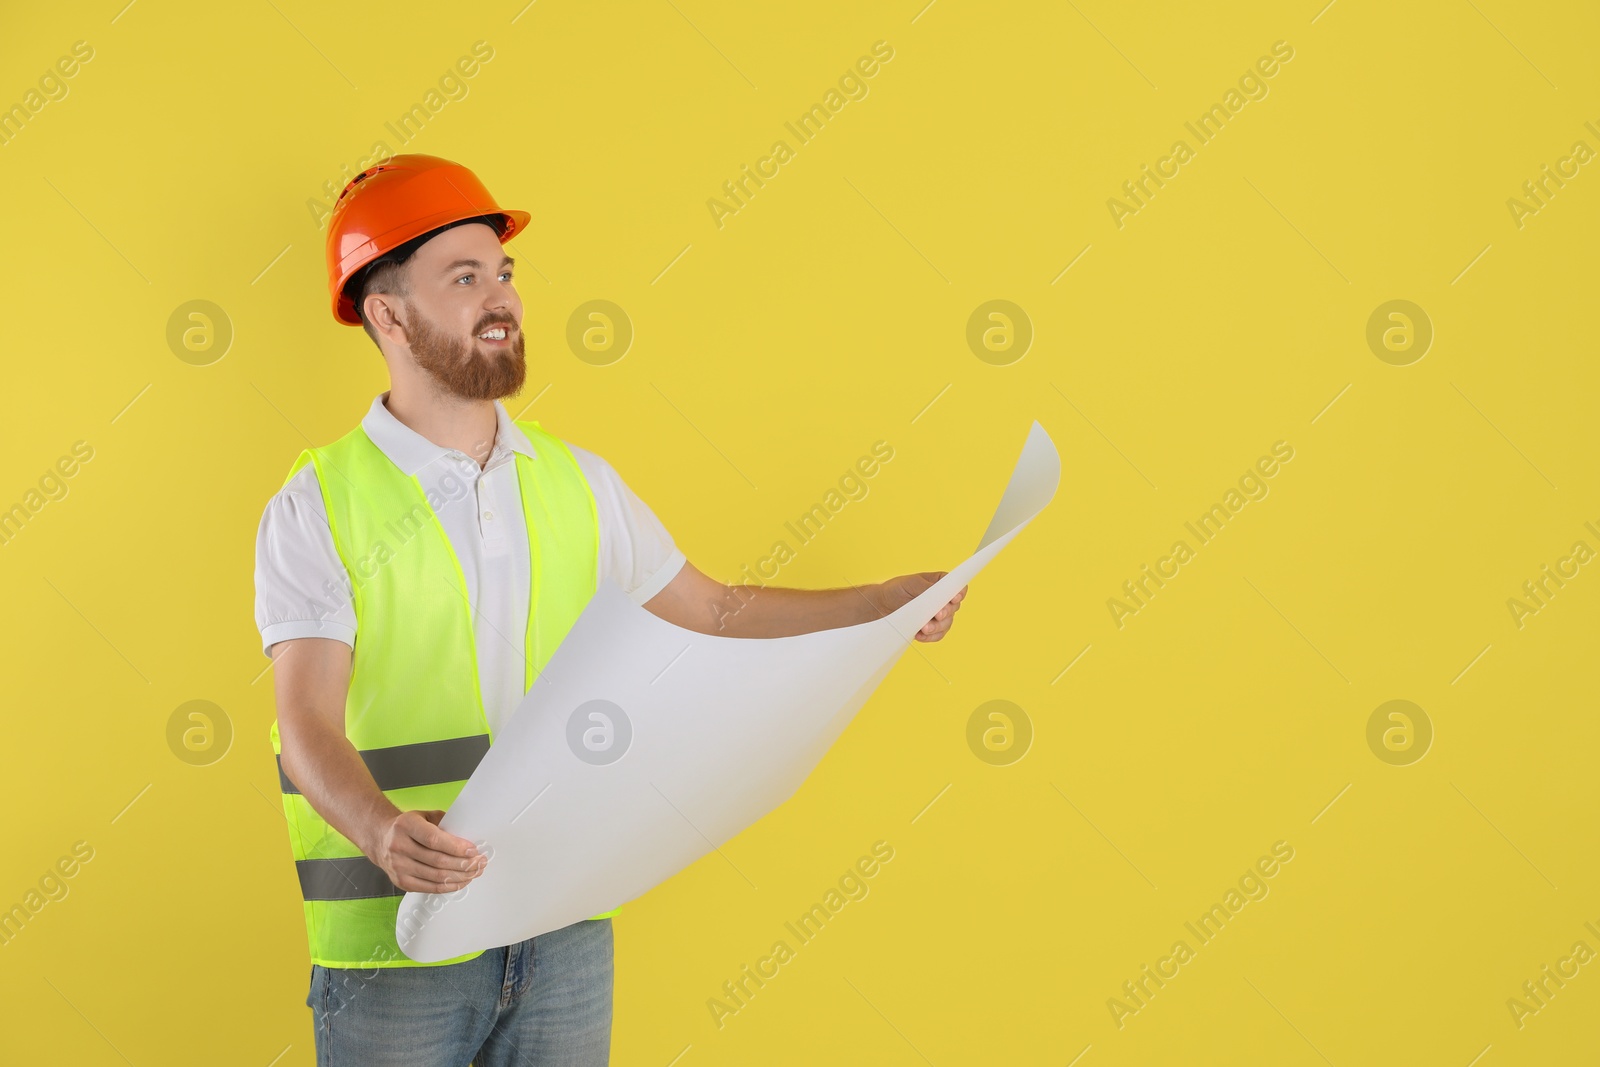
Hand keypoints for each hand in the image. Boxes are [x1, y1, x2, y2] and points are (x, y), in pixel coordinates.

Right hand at [369, 809, 485, 893]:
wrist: (381, 838)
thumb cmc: (409, 826)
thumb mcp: (424, 816)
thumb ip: (444, 823)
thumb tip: (470, 835)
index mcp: (406, 825)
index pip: (434, 839)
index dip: (456, 846)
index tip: (473, 850)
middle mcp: (399, 846)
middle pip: (437, 861)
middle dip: (464, 864)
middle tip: (480, 862)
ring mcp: (398, 866)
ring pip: (436, 876)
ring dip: (460, 876)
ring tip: (475, 872)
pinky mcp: (400, 882)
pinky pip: (429, 887)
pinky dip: (448, 886)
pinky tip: (461, 881)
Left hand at [869, 571, 968, 641]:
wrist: (881, 606)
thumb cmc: (896, 589)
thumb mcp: (911, 583)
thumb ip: (927, 587)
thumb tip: (941, 593)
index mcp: (940, 583)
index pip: (957, 587)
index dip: (959, 593)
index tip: (954, 599)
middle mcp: (942, 599)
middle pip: (954, 607)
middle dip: (946, 613)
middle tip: (937, 615)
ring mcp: (937, 615)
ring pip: (947, 623)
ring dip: (937, 627)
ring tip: (924, 628)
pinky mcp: (931, 628)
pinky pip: (938, 635)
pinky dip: (930, 637)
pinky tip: (919, 635)